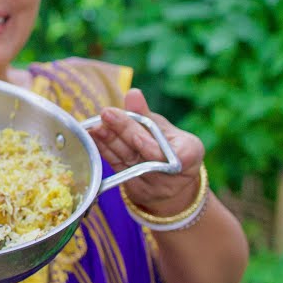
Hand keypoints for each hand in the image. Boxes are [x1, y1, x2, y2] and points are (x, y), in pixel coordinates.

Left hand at [88, 89, 204, 216]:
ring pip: (127, 160)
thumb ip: (145, 114)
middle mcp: (173, 173)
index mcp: (189, 153)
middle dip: (125, 132)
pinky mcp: (136, 190)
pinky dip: (104, 151)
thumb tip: (132, 93)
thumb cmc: (168, 147)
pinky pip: (117, 168)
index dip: (149, 143)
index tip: (137, 134)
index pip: (169, 150)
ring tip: (96, 125)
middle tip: (107, 114)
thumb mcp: (163, 128)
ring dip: (109, 141)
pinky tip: (93, 137)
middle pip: (145, 153)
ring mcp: (154, 185)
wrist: (171, 182)